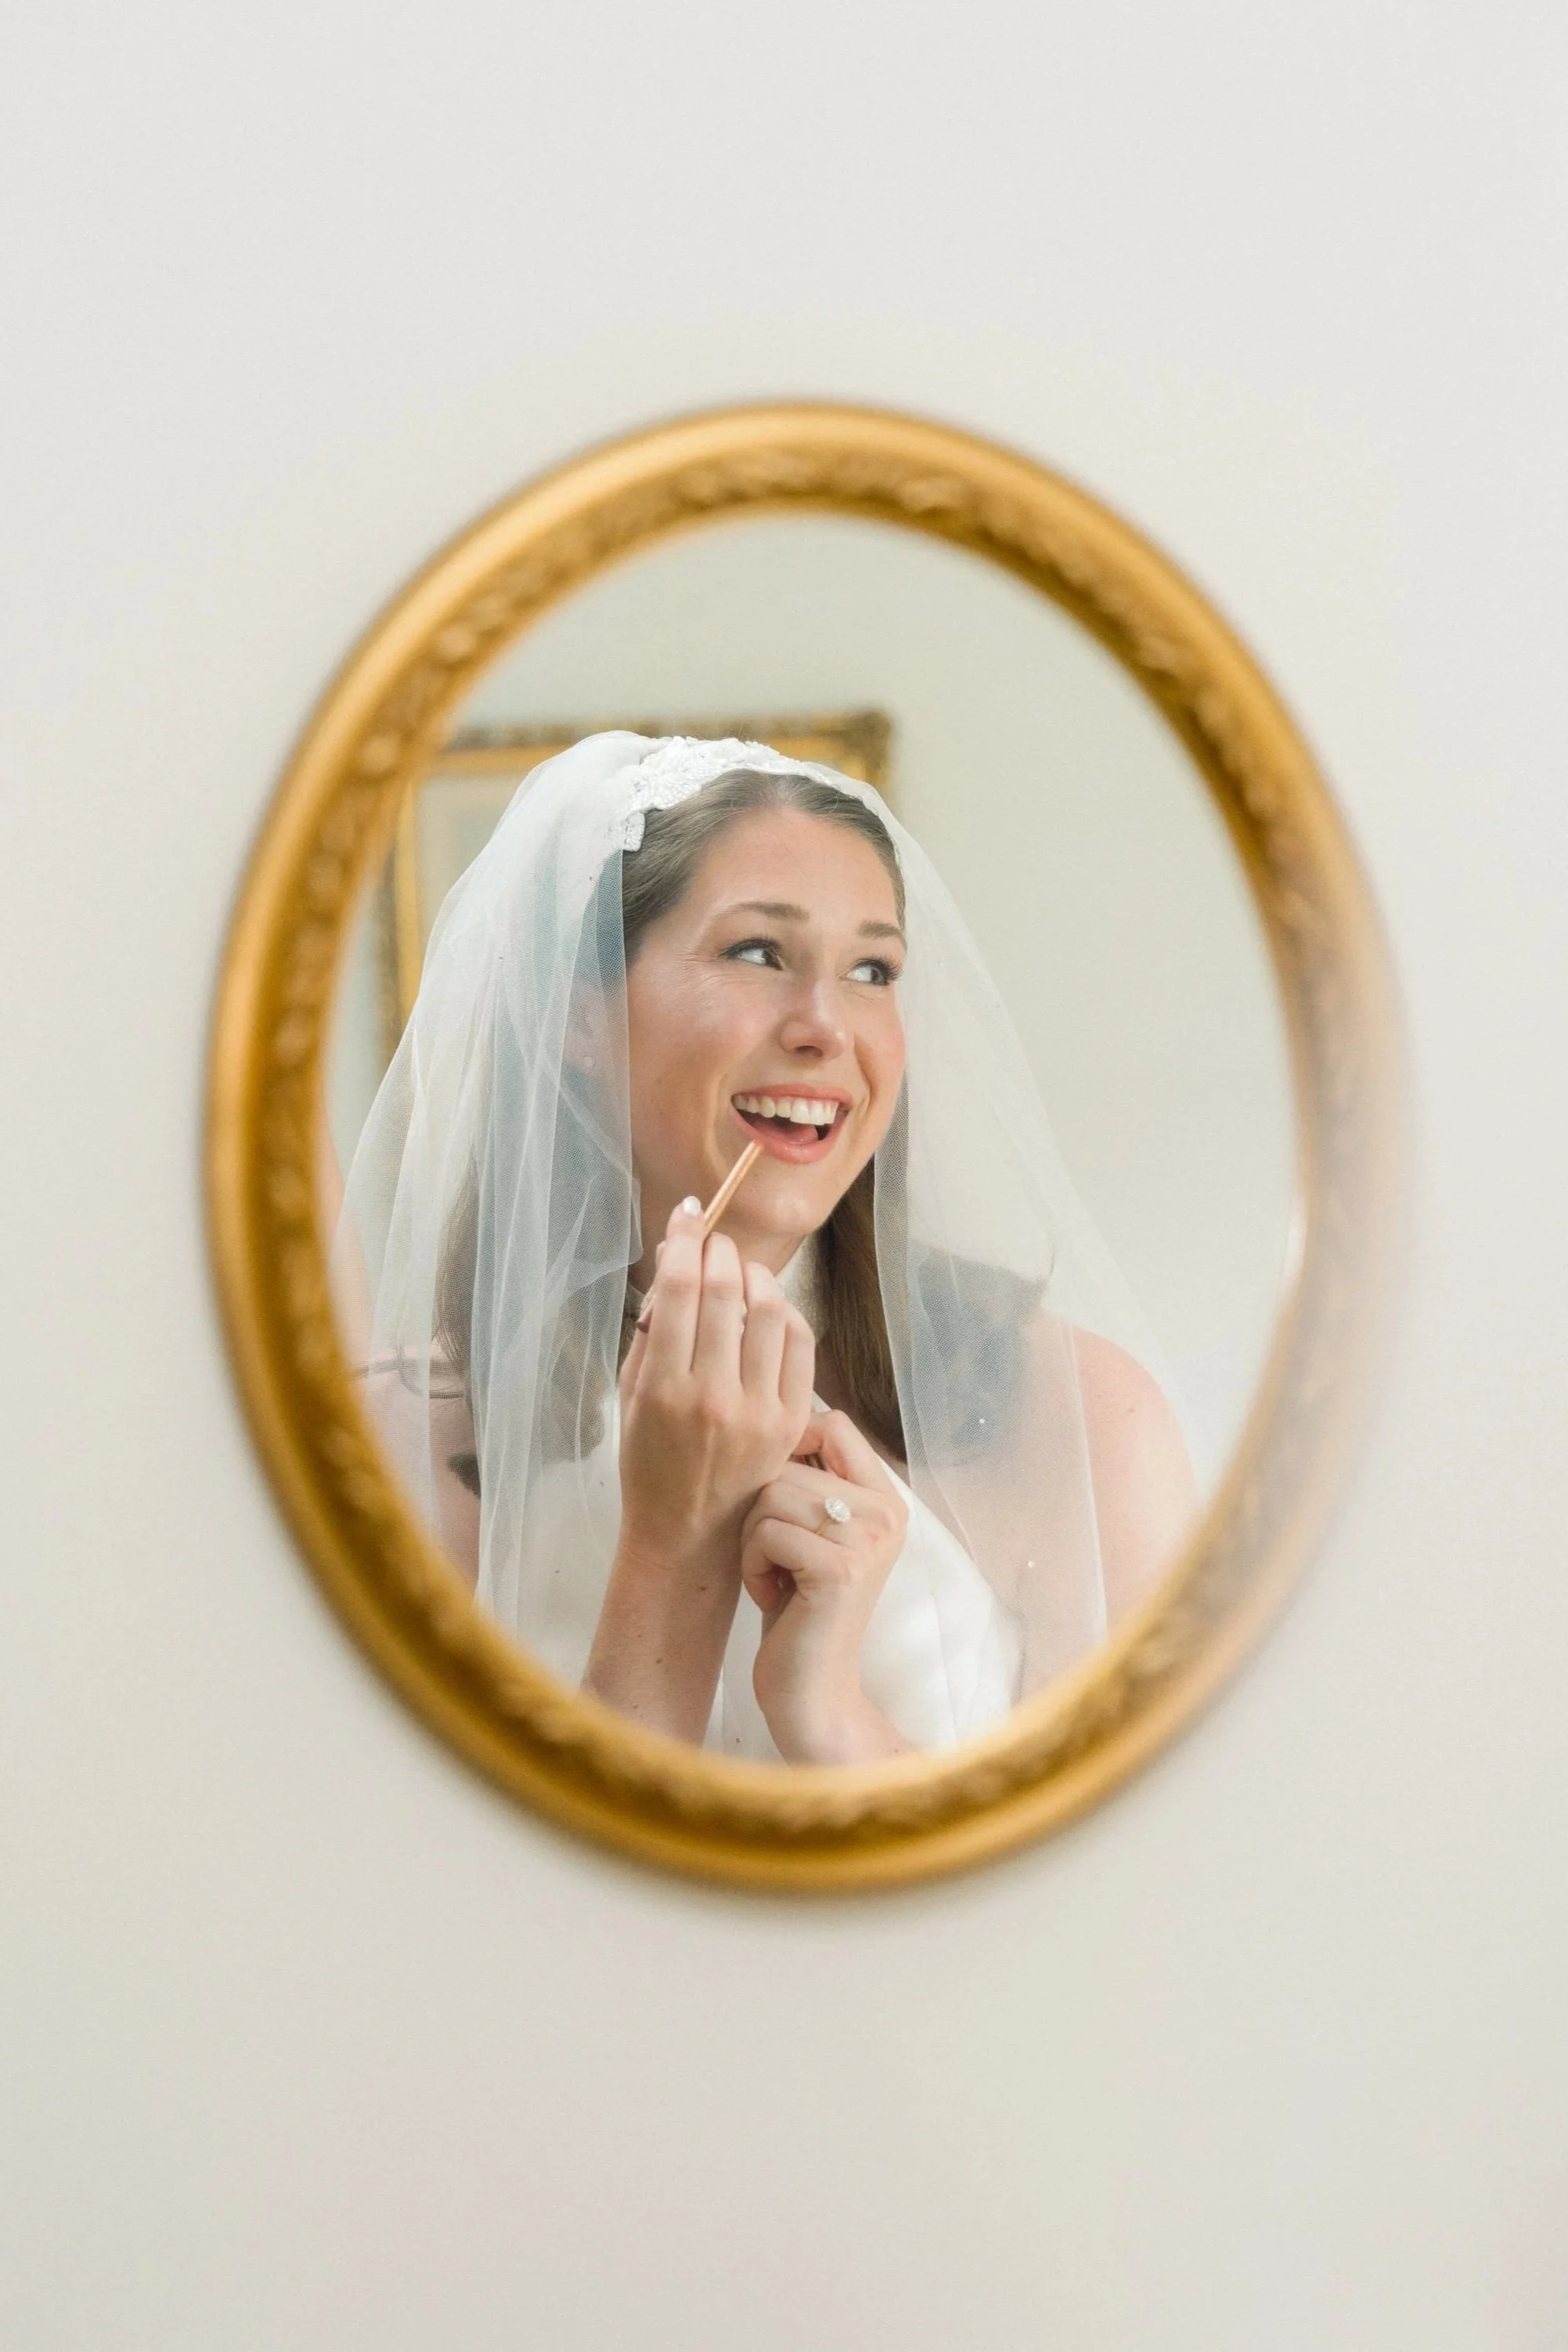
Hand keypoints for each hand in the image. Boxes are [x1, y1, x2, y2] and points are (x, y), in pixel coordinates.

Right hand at [585, 1199, 814, 1742]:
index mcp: (665, 1389)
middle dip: (718, 1252)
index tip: (687, 1217)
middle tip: (713, 1240)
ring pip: (770, 1311)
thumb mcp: (631, 1398)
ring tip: (742, 1272)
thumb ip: (650, 1336)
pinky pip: (799, 1344)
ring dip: (755, 1276)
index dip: (682, 1242)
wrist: (690, 1534)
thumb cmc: (650, 1464)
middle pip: (723, 1292)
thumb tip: (673, 1271)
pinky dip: (787, 1312)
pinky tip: (771, 1306)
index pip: (677, 1291)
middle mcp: (714, 1395)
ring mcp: (760, 1409)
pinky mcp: (792, 1420)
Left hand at [740, 1409, 911, 1763]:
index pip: (832, 1422)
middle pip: (788, 1459)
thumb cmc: (798, 1609)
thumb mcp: (811, 1533)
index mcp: (885, 1497)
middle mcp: (886, 1513)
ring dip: (753, 1541)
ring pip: (772, 1494)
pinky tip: (774, 1597)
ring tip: (777, 1578)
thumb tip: (769, 1411)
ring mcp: (868, 1540)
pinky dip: (754, 1567)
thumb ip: (807, 1478)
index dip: (788, 1447)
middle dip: (760, 1510)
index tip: (776, 1500)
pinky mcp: (842, 1569)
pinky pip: (766, 1532)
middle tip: (778, 1559)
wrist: (812, 1693)